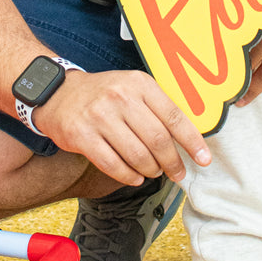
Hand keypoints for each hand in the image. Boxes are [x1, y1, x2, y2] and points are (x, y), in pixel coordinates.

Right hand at [38, 68, 210, 184]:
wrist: (57, 93)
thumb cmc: (103, 94)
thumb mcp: (132, 87)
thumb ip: (157, 107)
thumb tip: (188, 138)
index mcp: (139, 84)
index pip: (174, 116)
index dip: (192, 141)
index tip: (204, 158)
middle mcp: (120, 98)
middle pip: (158, 140)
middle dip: (173, 162)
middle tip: (178, 172)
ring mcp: (99, 117)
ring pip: (137, 155)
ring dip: (151, 170)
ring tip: (154, 172)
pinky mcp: (82, 136)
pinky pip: (113, 165)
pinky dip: (129, 176)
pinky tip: (136, 176)